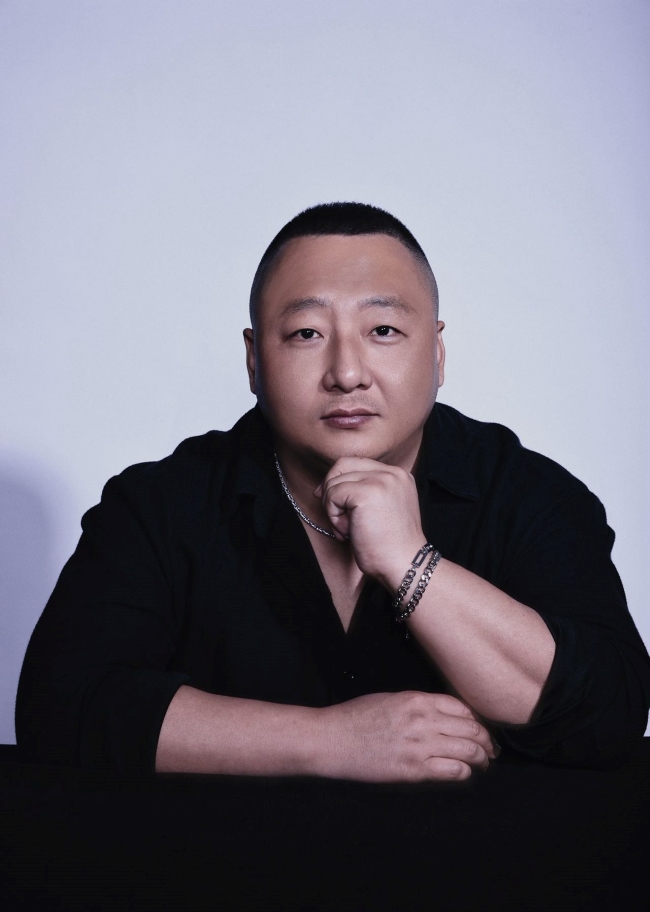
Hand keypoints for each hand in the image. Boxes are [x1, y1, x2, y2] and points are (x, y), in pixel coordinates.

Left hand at [315, 456, 424, 587]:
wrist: (405, 565)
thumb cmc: (389, 546)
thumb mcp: (381, 509)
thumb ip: (365, 491)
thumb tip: (327, 485)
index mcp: (399, 475)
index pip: (357, 463)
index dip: (337, 479)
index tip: (327, 499)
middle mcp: (393, 473)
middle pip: (343, 464)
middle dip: (330, 488)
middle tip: (333, 515)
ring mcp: (381, 480)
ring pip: (335, 481)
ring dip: (333, 509)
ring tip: (348, 530)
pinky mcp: (367, 492)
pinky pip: (333, 494)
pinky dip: (333, 516)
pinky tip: (348, 531)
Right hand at [317, 691, 496, 781]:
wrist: (332, 739)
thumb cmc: (355, 717)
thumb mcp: (390, 699)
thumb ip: (418, 705)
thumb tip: (442, 716)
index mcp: (417, 699)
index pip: (461, 708)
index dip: (476, 720)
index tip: (480, 728)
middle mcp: (423, 720)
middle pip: (470, 729)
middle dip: (485, 740)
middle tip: (491, 749)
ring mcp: (419, 745)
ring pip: (467, 750)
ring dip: (480, 758)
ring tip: (484, 763)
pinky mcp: (412, 769)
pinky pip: (452, 770)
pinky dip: (464, 772)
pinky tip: (465, 773)